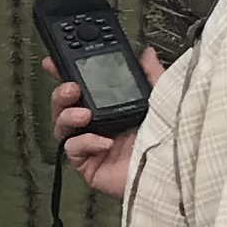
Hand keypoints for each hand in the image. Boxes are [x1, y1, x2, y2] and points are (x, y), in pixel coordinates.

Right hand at [43, 48, 165, 200]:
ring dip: (67, 116)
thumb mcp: (161, 100)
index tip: (54, 62)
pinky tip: (104, 142)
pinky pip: (73, 150)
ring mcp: (90, 146)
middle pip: (64, 106)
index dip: (64, 74)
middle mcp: (97, 125)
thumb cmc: (168, 141)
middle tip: (71, 88)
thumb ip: (152, 76)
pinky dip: (85, 142)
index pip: (81, 89)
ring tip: (84, 114)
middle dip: (61, 94)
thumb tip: (146, 54)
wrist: (173, 172)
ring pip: (62, 127)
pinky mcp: (88, 166)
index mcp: (110, 109)